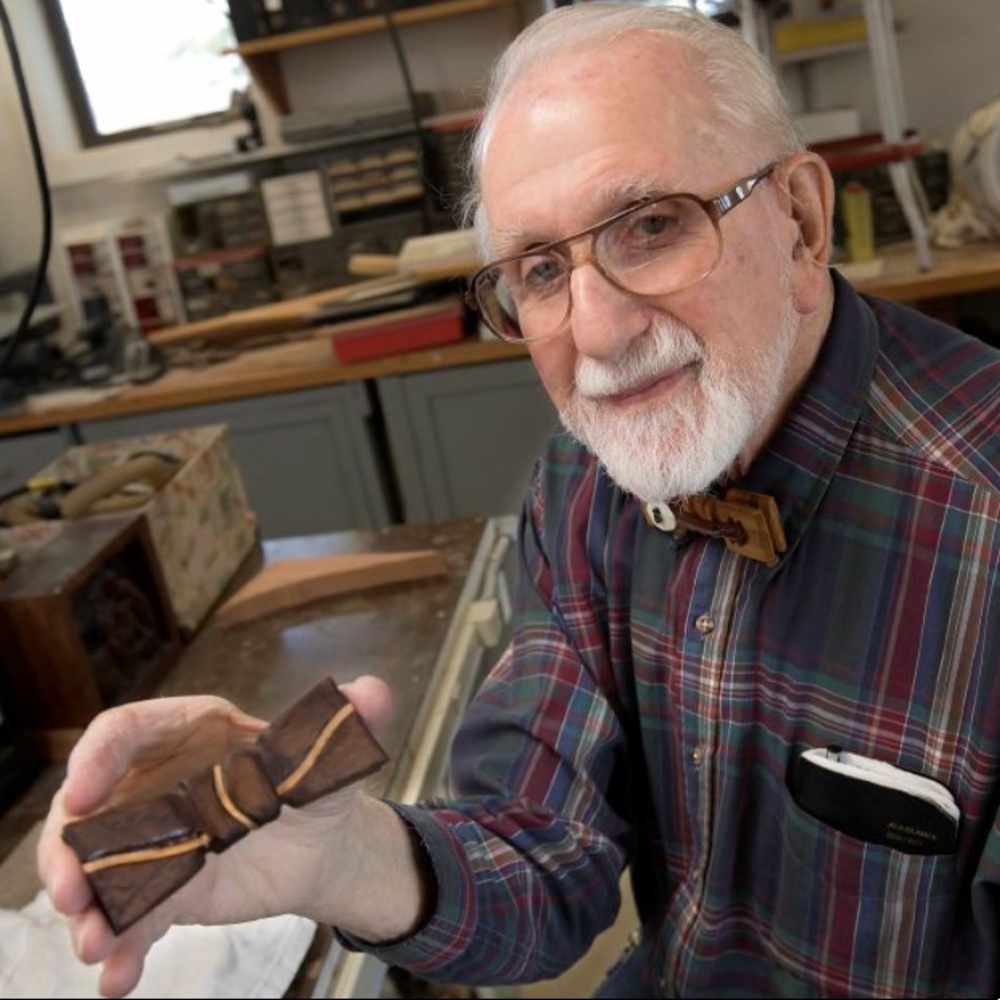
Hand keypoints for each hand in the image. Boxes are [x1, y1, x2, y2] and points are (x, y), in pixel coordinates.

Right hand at [37, 675, 416, 997]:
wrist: (327, 844)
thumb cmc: (319, 783)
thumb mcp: (336, 752)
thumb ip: (353, 720)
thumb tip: (370, 691)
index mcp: (193, 730)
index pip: (129, 730)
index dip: (97, 755)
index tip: (83, 790)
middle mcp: (159, 780)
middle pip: (92, 805)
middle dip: (69, 848)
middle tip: (71, 889)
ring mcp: (155, 837)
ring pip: (97, 866)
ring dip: (84, 906)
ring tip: (94, 943)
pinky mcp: (165, 888)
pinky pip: (132, 917)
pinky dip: (122, 948)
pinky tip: (119, 979)